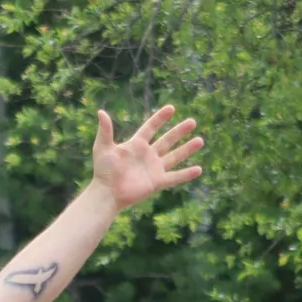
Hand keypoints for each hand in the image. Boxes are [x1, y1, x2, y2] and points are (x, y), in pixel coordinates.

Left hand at [89, 104, 203, 208]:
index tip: (171, 108)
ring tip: (200, 140)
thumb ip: (105, 130)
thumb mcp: (103, 147)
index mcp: (136, 145)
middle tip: (192, 122)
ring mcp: (153, 169)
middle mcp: (147, 155)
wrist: (106, 193)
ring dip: (187, 149)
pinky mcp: (157, 182)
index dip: (160, 118)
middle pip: (167, 140)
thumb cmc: (103, 171)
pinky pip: (175, 177)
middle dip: (179, 131)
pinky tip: (199, 169)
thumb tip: (101, 112)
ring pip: (174, 157)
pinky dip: (186, 174)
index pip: (150, 128)